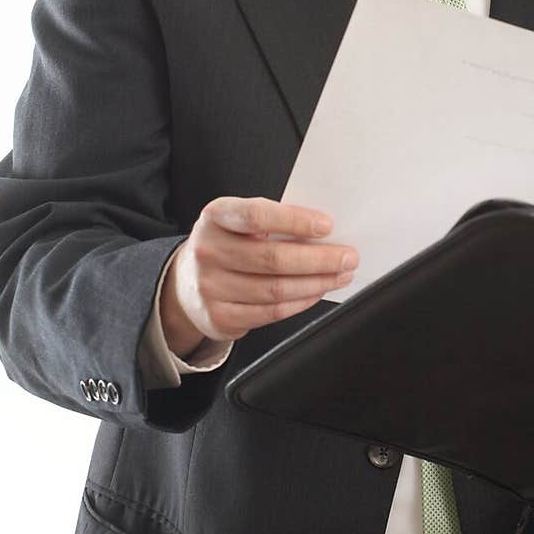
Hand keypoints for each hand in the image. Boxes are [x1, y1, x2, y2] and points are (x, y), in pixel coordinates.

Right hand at [160, 196, 356, 357]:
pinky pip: (271, 313)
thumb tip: (324, 231)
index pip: (256, 215)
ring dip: (316, 283)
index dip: (294, 220)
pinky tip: (316, 292)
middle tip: (348, 257)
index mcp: (216, 216)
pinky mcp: (219, 318)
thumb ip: (272, 221)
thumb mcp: (238, 222)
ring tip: (339, 275)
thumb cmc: (227, 243)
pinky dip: (301, 302)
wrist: (186, 282)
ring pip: (275, 289)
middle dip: (319, 259)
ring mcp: (210, 288)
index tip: (326, 225)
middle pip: (272, 258)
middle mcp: (208, 251)